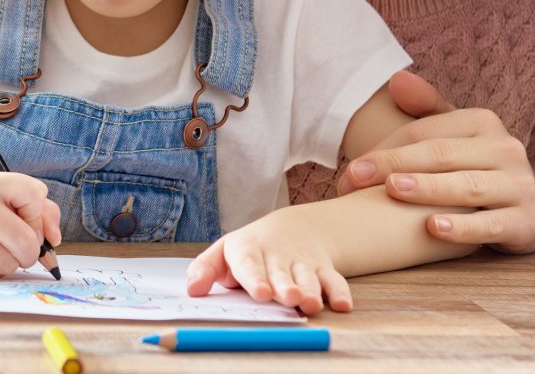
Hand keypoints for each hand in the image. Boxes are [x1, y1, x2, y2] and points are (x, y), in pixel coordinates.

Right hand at [0, 170, 60, 277]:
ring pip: (11, 262)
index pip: (34, 195)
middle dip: (32, 249)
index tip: (27, 217)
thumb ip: (41, 210)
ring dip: (13, 261)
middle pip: (26, 240)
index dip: (38, 213)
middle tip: (22, 245)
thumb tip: (54, 240)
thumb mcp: (6, 195)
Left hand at [186, 208, 352, 313]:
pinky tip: (342, 305)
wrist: (291, 230)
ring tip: (311, 303)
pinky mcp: (323, 269)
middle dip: (286, 286)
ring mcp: (302, 262)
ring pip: (309, 277)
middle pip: (282, 273)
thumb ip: (205, 270)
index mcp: (249, 250)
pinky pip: (335, 280)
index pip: (250, 264)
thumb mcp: (223, 254)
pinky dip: (340, 292)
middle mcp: (277, 256)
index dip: (255, 278)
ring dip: (312, 290)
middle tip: (289, 297)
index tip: (260, 293)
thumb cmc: (249, 250)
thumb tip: (192, 290)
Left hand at [336, 71, 534, 253]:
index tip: (350, 172)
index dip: (385, 150)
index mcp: (484, 122)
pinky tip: (433, 228)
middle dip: (394, 166)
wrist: (527, 212)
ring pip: (467, 187)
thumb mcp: (456, 137)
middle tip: (354, 180)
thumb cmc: (476, 169)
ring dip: (428, 189)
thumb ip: (426, 109)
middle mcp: (506, 149)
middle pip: (441, 155)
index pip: (425, 132)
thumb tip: (395, 80)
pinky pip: (490, 225)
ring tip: (393, 191)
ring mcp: (520, 186)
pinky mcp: (526, 222)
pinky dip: (462, 228)